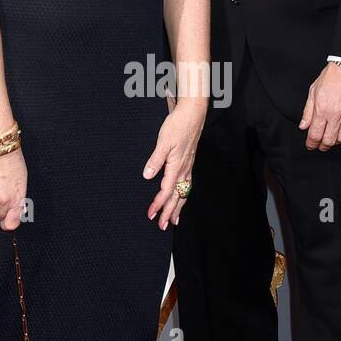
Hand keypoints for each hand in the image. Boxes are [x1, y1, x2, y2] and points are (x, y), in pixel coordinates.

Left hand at [143, 99, 206, 228]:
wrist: (193, 114)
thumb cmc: (178, 125)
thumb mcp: (163, 142)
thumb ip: (156, 160)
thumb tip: (147, 176)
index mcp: (176, 166)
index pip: (166, 191)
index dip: (158, 204)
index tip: (150, 214)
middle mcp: (184, 169)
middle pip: (177, 196)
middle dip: (169, 212)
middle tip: (162, 226)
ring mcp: (188, 167)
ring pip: (184, 192)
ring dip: (178, 207)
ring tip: (174, 220)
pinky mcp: (189, 162)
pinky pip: (187, 184)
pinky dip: (184, 195)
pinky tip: (182, 198)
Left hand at [299, 63, 340, 150]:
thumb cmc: (332, 77)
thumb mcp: (313, 92)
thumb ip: (308, 111)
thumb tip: (304, 126)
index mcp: (322, 110)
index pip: (315, 135)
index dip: (311, 143)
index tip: (310, 145)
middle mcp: (336, 115)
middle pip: (329, 140)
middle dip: (322, 146)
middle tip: (319, 145)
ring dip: (334, 141)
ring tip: (330, 138)